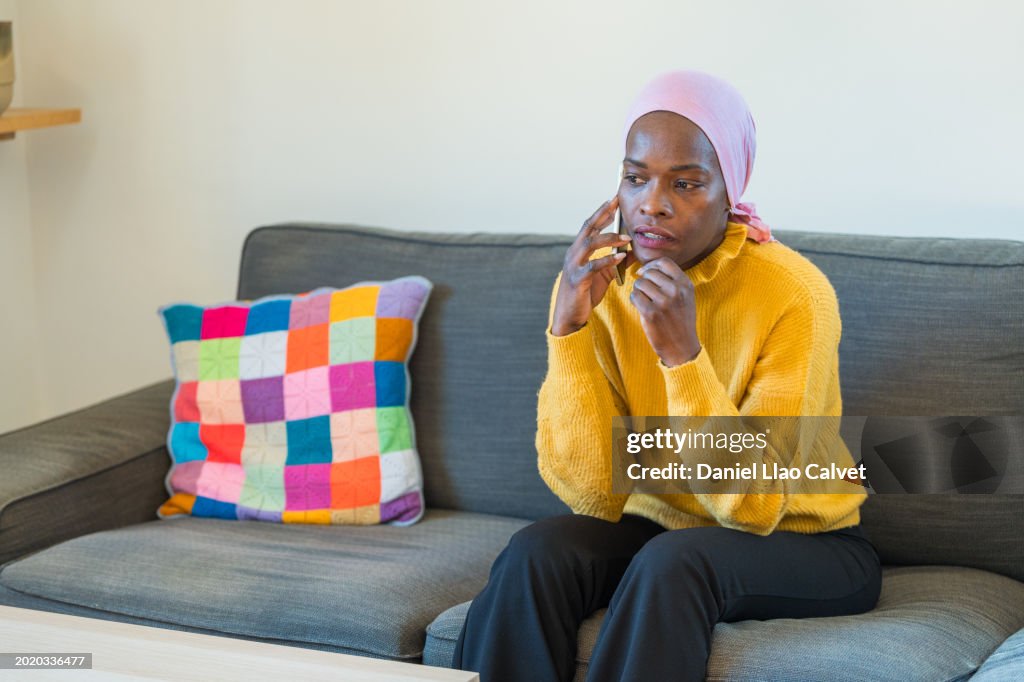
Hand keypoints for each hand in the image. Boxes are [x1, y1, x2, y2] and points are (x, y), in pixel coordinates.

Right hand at [550, 197, 630, 335]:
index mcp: (578, 251)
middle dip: (602, 214)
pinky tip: (620, 257)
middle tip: (616, 202)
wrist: (570, 316)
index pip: (590, 226)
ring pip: (590, 243)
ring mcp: (574, 266)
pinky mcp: (578, 280)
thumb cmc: (585, 295)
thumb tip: (631, 251)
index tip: (614, 200)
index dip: (601, 212)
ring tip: (627, 238)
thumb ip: (614, 262)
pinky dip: (608, 260)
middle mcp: (573, 254)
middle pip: (587, 227)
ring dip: (609, 238)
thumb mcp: (602, 275)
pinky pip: (593, 266)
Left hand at [630, 258, 701, 365]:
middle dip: (643, 280)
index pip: (664, 262)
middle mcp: (676, 291)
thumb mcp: (685, 296)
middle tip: (645, 292)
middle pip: (649, 273)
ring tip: (644, 300)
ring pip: (639, 283)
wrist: (682, 347)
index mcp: (685, 284)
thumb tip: (647, 267)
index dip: (651, 265)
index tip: (645, 272)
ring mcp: (664, 302)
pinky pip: (634, 296)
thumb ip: (672, 280)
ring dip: (638, 290)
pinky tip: (640, 307)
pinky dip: (634, 300)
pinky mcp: (651, 313)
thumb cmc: (680, 320)